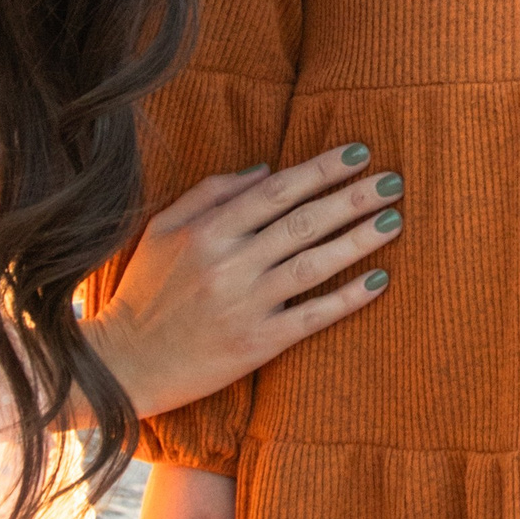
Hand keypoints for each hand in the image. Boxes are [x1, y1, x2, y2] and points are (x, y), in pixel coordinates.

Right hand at [88, 142, 404, 418]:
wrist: (124, 366)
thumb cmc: (144, 291)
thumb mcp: (163, 230)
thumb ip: (210, 193)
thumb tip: (265, 170)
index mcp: (207, 231)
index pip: (277, 191)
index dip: (321, 169)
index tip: (359, 153)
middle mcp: (230, 263)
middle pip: (304, 222)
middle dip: (353, 197)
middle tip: (394, 180)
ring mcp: (246, 305)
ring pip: (315, 263)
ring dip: (360, 239)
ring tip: (395, 219)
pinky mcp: (258, 344)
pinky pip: (313, 315)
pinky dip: (348, 297)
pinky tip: (380, 280)